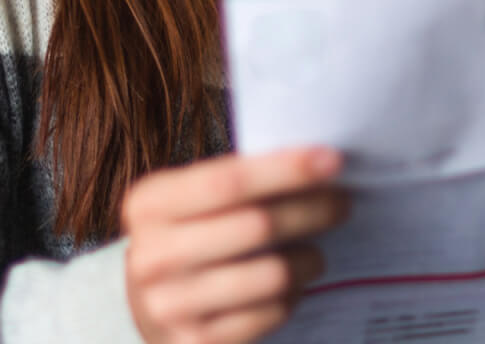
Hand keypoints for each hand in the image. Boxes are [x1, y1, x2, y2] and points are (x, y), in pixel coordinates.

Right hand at [123, 146, 348, 343]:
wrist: (142, 303)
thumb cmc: (186, 233)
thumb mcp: (189, 197)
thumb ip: (236, 179)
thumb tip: (315, 164)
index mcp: (150, 203)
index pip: (230, 181)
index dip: (286, 170)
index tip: (332, 160)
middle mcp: (154, 255)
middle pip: (257, 226)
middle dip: (312, 210)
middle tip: (342, 202)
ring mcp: (172, 305)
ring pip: (272, 274)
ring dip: (310, 258)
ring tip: (319, 250)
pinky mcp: (196, 343)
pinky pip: (270, 313)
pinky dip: (293, 295)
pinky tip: (294, 283)